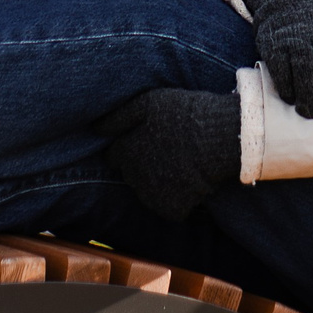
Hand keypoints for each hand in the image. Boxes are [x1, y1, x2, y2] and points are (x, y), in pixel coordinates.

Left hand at [95, 88, 238, 221]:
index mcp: (126, 151)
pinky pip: (168, 208)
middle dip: (143, 166)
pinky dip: (177, 200)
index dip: (130, 148)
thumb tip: (95, 128)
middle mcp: (133, 177)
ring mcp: (152, 196)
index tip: (147, 142)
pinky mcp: (171, 209)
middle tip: (168, 152)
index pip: (115, 156)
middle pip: (131, 175)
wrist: (218, 137)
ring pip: (147, 193)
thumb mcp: (147, 103)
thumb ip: (118, 117)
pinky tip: (190, 183)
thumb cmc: (183, 114)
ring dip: (158, 183)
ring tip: (180, 166)